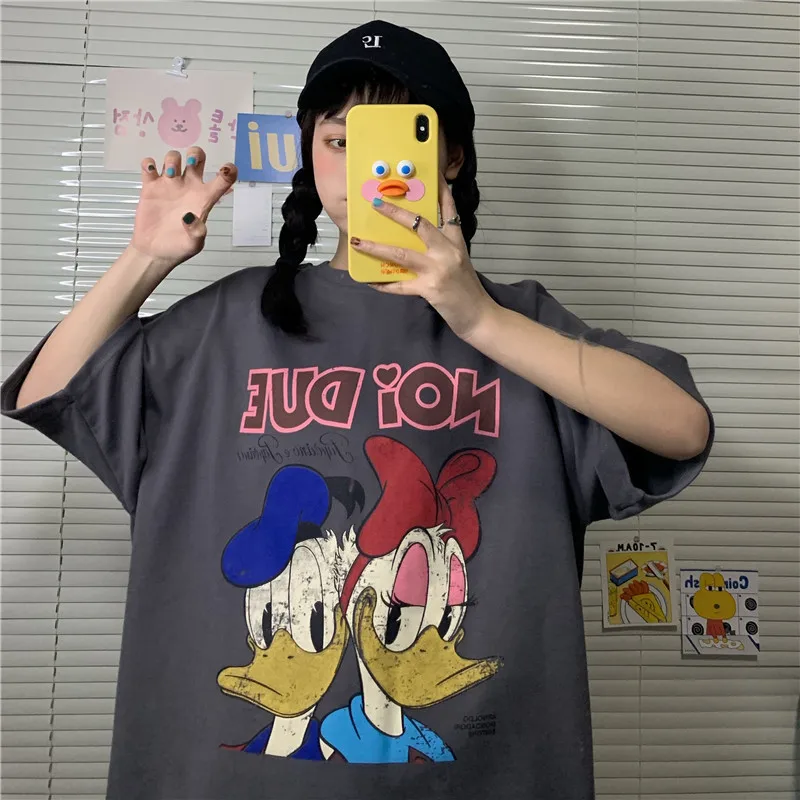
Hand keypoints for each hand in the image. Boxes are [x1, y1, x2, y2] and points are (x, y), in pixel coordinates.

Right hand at [128, 147, 237, 272]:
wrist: (155, 252)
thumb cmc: (178, 248)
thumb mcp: (193, 244)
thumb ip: (196, 232)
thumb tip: (189, 216)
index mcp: (204, 199)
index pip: (223, 179)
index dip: (229, 170)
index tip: (226, 168)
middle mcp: (189, 187)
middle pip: (197, 157)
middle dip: (195, 154)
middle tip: (190, 165)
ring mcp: (170, 185)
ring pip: (174, 157)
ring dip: (172, 159)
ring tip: (169, 175)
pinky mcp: (151, 187)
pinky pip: (149, 165)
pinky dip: (148, 163)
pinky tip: (150, 172)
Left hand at [350, 175, 497, 339]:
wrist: (479, 316)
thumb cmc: (468, 290)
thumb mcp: (460, 261)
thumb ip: (443, 248)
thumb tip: (416, 240)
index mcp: (456, 242)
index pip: (449, 211)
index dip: (441, 192)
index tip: (432, 175)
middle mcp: (448, 251)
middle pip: (420, 225)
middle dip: (396, 213)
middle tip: (376, 203)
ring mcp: (438, 269)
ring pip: (402, 254)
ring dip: (376, 247)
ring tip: (358, 242)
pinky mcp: (430, 288)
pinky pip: (400, 285)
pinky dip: (384, 284)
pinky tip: (371, 282)